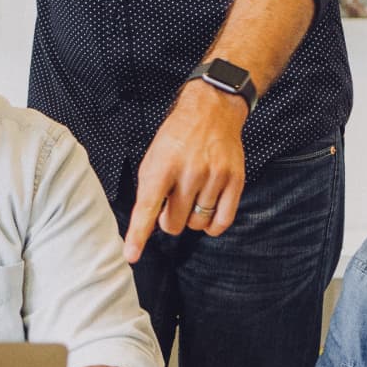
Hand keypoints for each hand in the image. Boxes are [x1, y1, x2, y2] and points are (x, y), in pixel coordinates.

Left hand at [123, 83, 246, 262]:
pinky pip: (222, 221)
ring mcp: (214, 176)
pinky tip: (207, 211)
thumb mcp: (153, 157)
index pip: (147, 207)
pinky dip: (212, 225)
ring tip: (191, 197)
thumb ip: (150, 189)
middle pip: (174, 223)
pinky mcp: (235, 180)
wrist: (212, 111)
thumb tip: (148, 223)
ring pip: (197, 224)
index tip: (131, 255)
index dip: (138, 234)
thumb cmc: (177, 137)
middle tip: (171, 202)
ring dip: (191, 218)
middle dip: (169, 220)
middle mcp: (189, 172)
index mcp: (163, 165)